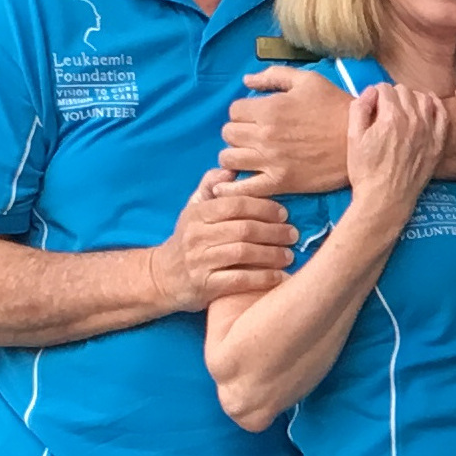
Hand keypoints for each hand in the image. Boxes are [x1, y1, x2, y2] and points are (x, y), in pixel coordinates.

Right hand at [149, 168, 298, 311]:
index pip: (235, 204)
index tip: (284, 213)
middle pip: (243, 229)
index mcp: (197, 214)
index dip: (263, 207)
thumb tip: (232, 169)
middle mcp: (197, 236)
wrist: (163, 278)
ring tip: (289, 255)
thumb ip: (211, 186)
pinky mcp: (205, 286)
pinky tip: (280, 276)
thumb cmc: (187, 239)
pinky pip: (239, 280)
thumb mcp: (193, 209)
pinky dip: (263, 278)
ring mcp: (200, 262)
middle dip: (273, 231)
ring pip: (243, 253)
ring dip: (272, 254)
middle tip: (293, 234)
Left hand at [218, 67, 351, 196]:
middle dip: (237, 132)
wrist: (359, 141)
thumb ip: (274, 76)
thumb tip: (246, 80)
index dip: (243, 112)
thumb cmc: (335, 107)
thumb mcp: (308, 81)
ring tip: (249, 155)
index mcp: (269, 109)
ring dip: (235, 155)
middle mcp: (264, 135)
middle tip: (253, 135)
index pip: (233, 111)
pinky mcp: (279, 183)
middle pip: (228, 134)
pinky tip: (236, 181)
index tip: (255, 117)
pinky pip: (243, 188)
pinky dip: (233, 186)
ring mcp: (270, 161)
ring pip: (228, 159)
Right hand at [347, 84, 446, 215]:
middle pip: (404, 91)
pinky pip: (442, 115)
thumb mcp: (353, 138)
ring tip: (403, 107)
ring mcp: (428, 132)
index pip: (385, 89)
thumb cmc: (366, 171)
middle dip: (392, 95)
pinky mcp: (437, 144)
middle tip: (385, 108)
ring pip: (424, 98)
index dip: (375, 94)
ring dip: (412, 98)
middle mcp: (413, 120)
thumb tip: (370, 91)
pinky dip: (435, 105)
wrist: (385, 199)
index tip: (372, 104)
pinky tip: (428, 105)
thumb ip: (359, 109)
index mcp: (390, 117)